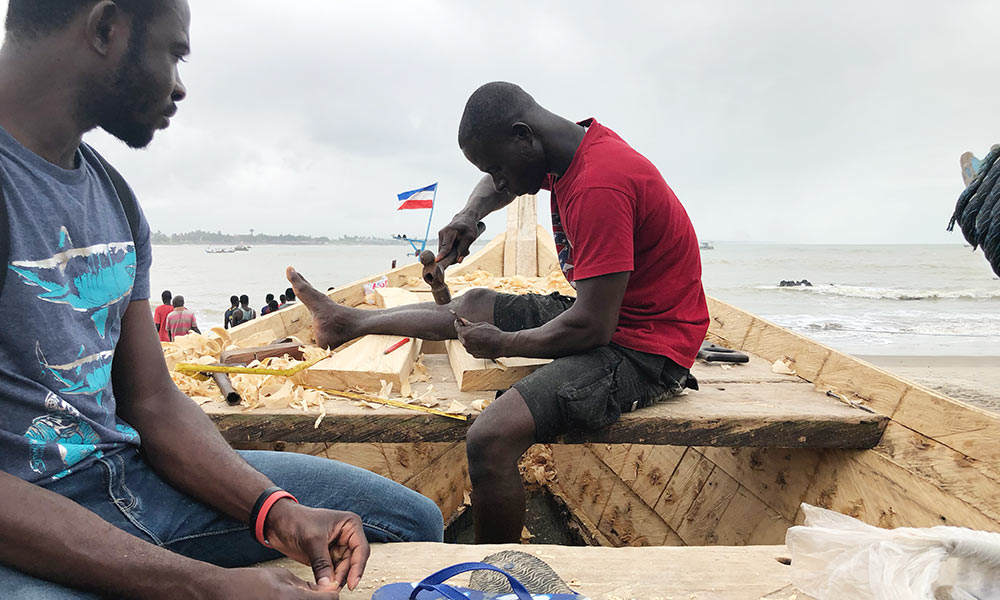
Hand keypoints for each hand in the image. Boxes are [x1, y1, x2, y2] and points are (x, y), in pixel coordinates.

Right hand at [205, 567, 339, 599]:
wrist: (222, 592)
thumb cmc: (248, 582)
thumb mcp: (280, 576)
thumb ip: (305, 585)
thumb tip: (325, 590)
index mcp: (293, 599)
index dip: (330, 593)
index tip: (326, 589)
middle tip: (311, 593)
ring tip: (293, 595)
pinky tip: (285, 599)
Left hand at [263, 500, 369, 591]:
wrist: (277, 523)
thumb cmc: (296, 520)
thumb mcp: (312, 540)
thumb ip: (322, 563)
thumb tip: (329, 583)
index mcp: (350, 525)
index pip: (361, 549)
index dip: (358, 567)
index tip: (352, 583)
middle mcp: (347, 536)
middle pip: (354, 561)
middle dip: (345, 575)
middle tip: (334, 587)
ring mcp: (338, 548)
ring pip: (344, 569)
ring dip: (337, 579)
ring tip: (328, 587)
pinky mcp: (327, 557)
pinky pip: (333, 572)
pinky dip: (329, 580)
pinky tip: (324, 585)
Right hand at [437, 213, 480, 264]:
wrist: (465, 218)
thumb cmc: (469, 226)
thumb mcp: (470, 237)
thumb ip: (463, 248)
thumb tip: (458, 261)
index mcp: (449, 231)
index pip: (445, 246)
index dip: (442, 255)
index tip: (436, 261)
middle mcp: (442, 233)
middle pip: (444, 251)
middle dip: (454, 256)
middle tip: (466, 252)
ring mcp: (440, 236)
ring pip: (444, 252)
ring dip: (454, 254)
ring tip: (464, 248)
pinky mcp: (441, 239)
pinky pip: (445, 249)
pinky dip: (452, 251)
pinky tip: (459, 247)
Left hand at [455, 318, 507, 358]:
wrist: (502, 344)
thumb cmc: (493, 333)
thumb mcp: (481, 325)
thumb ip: (470, 324)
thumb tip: (463, 321)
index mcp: (465, 334)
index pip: (457, 327)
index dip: (457, 323)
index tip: (458, 321)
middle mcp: (465, 343)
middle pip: (460, 335)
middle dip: (463, 331)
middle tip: (469, 327)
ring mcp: (470, 350)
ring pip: (465, 342)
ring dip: (468, 339)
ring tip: (478, 335)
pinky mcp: (474, 355)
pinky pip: (471, 348)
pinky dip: (473, 345)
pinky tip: (481, 342)